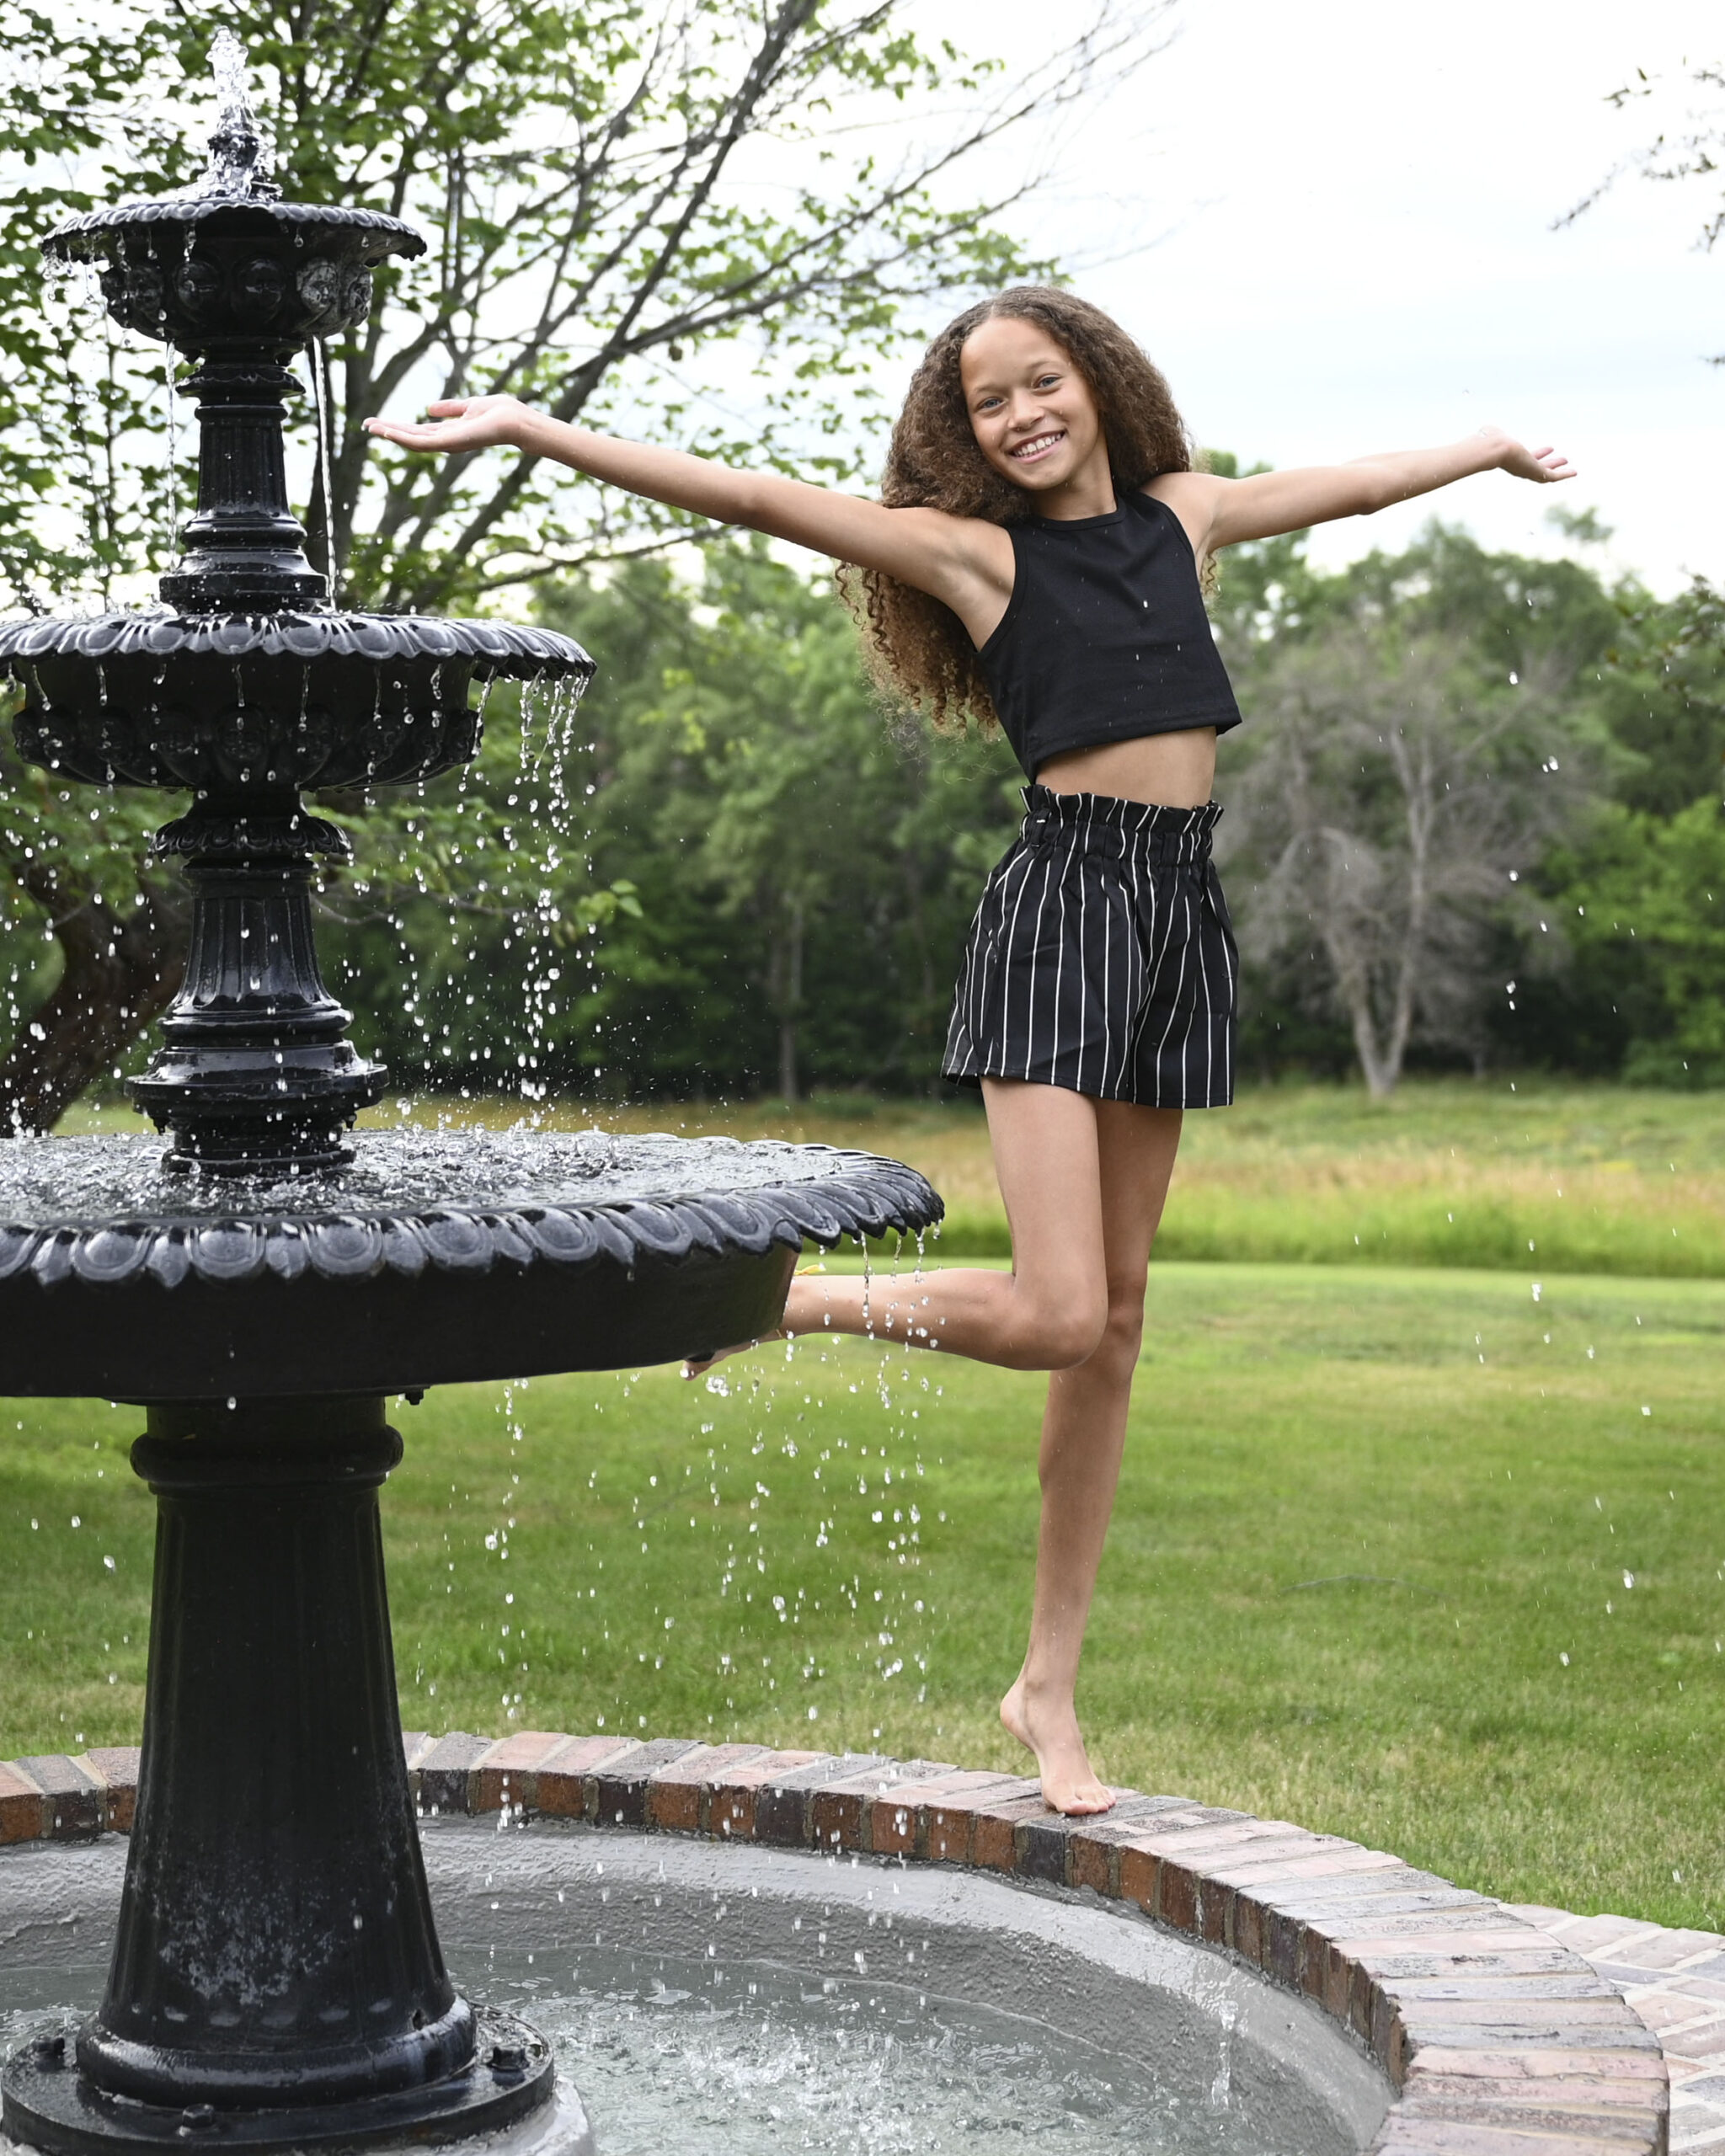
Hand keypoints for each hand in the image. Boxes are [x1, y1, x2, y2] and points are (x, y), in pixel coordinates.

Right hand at [363, 394, 532, 455]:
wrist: (517, 421)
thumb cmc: (501, 413)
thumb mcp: (469, 406)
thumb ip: (450, 408)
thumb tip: (429, 408)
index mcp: (449, 432)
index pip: (418, 431)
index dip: (398, 426)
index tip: (378, 422)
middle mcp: (446, 441)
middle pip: (411, 437)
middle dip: (388, 431)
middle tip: (366, 425)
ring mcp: (448, 444)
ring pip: (412, 441)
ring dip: (391, 434)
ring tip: (371, 427)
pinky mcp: (451, 443)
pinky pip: (423, 443)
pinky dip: (405, 438)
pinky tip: (389, 432)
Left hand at [1479, 427, 1574, 484]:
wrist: (1495, 448)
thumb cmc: (1490, 440)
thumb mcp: (1493, 434)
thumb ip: (1492, 433)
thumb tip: (1486, 428)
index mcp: (1513, 458)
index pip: (1529, 457)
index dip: (1539, 454)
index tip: (1549, 449)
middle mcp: (1520, 466)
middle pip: (1539, 467)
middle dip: (1551, 462)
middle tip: (1563, 459)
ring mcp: (1528, 471)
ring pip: (1547, 472)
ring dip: (1558, 467)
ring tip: (1568, 461)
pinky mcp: (1536, 474)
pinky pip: (1554, 477)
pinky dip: (1565, 475)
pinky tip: (1575, 472)